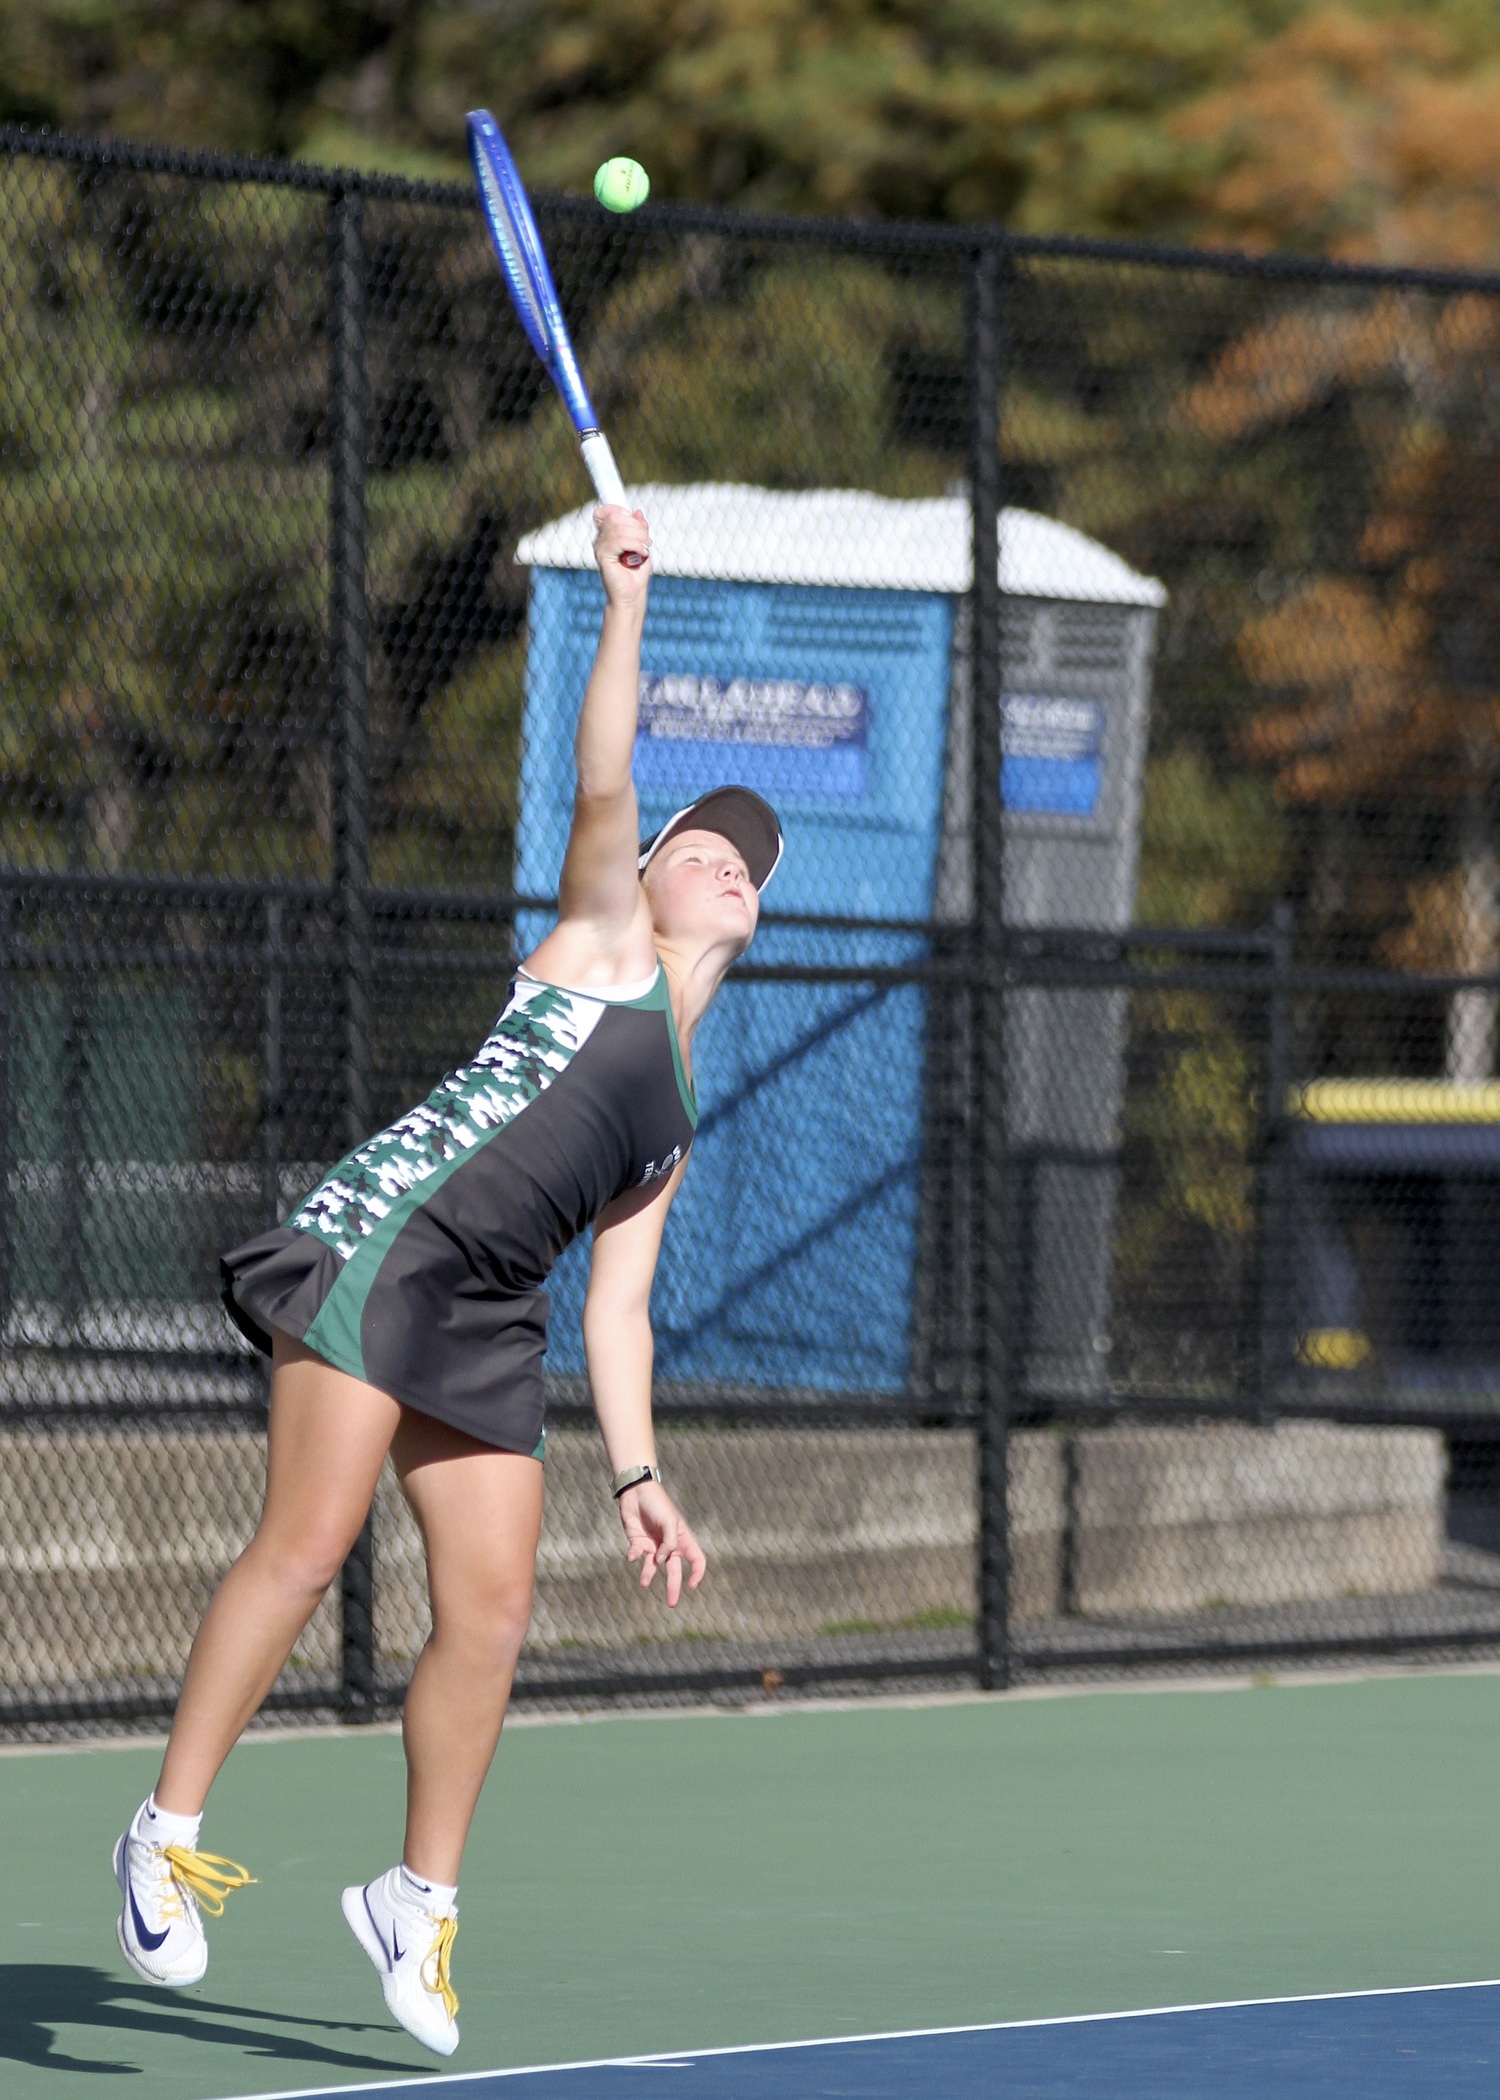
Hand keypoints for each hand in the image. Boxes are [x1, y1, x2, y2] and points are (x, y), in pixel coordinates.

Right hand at [593, 505, 650, 602]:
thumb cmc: (636, 573)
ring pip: (618, 528)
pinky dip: (635, 545)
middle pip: (615, 517)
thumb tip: (637, 512)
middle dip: (636, 526)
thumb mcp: (642, 545)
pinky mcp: (603, 557)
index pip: (605, 512)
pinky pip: (619, 541)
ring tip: (646, 548)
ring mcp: (600, 548)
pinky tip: (642, 553)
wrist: (632, 596)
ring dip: (638, 536)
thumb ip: (639, 529)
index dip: (619, 510)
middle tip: (647, 540)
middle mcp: (600, 540)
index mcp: (607, 535)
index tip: (636, 522)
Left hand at [617, 1479, 705, 1606]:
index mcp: (682, 1539)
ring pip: (653, 1567)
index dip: (697, 1573)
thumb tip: (661, 1562)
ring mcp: (653, 1546)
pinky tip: (632, 1556)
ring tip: (644, 1583)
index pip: (696, 1560)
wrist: (637, 1492)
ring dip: (649, 1575)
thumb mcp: (670, 1522)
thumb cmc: (658, 1504)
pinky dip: (634, 1557)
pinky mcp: (638, 1543)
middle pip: (674, 1571)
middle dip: (673, 1587)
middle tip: (671, 1604)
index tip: (692, 1586)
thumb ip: (669, 1543)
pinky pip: (637, 1556)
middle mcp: (668, 1546)